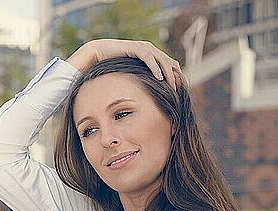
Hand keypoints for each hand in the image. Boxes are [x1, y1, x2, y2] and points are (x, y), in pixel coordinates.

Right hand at [66, 39, 182, 89]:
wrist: (98, 53)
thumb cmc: (112, 66)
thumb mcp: (130, 75)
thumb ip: (138, 80)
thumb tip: (143, 96)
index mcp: (152, 55)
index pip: (170, 66)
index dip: (176, 77)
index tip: (178, 90)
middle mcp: (151, 50)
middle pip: (171, 63)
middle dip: (176, 77)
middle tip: (178, 90)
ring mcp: (145, 48)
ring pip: (163, 60)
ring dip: (168, 74)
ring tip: (171, 86)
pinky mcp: (137, 48)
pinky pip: (150, 59)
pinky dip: (156, 68)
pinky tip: (159, 78)